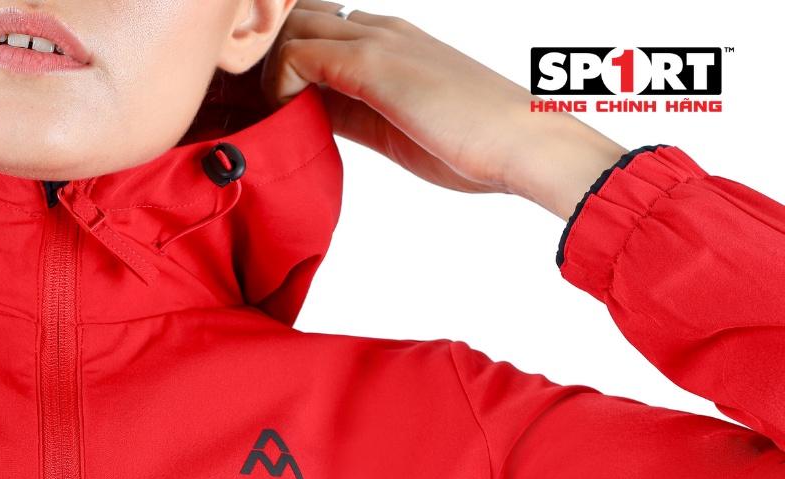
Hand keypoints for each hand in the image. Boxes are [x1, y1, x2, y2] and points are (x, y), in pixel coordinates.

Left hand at [261, 1, 629, 219]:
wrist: (525, 143)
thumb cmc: (475, 145)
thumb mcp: (399, 128)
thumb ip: (356, 116)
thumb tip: (314, 120)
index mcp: (390, 43)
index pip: (317, 34)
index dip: (286, 67)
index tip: (277, 111)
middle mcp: (380, 30)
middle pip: (297, 21)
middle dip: (269, 64)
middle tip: (265, 114)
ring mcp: (377, 42)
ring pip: (291, 29)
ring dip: (268, 73)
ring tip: (274, 119)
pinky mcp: (373, 65)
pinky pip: (298, 56)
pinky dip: (277, 86)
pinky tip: (288, 118)